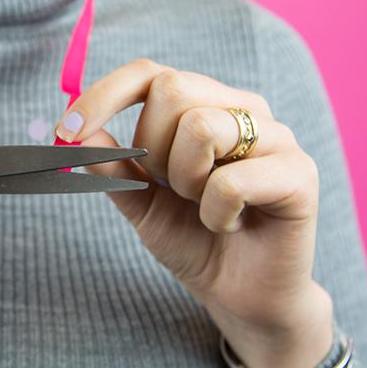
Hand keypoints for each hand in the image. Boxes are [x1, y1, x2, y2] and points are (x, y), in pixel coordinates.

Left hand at [56, 58, 333, 367]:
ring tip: (203, 207)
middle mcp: (243, 108)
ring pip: (202, 127)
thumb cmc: (194, 240)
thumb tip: (77, 132)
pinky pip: (231, 182)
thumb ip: (112, 165)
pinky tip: (228, 226)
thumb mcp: (139, 201)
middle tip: (169, 189)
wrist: (239, 295)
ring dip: (185, 181)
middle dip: (152, 148)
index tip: (66, 131)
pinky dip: (215, 214)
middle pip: (172, 89)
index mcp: (204, 104)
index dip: (104, 96)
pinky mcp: (300, 174)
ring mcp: (277, 136)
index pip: (150, 72)